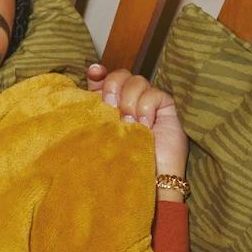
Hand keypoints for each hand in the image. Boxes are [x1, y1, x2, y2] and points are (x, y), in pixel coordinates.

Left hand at [86, 63, 188, 200]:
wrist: (144, 178)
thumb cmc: (118, 160)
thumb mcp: (100, 133)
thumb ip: (92, 111)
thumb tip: (85, 86)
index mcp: (109, 104)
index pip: (103, 78)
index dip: (98, 73)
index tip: (94, 74)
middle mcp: (128, 100)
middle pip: (120, 74)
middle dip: (113, 88)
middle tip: (112, 109)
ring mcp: (148, 101)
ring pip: (137, 80)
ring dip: (129, 102)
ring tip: (130, 124)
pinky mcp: (166, 106)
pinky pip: (154, 94)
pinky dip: (146, 108)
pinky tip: (145, 126)